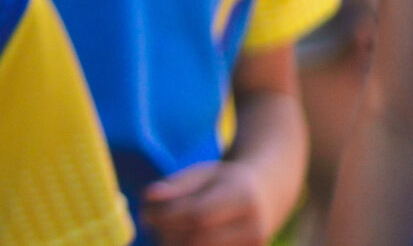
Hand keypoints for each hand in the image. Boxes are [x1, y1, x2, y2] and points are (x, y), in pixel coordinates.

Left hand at [141, 159, 275, 245]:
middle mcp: (254, 227)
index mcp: (243, 197)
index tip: (145, 213)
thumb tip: (149, 196)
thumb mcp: (203, 173)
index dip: (167, 217)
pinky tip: (178, 240)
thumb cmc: (226, 182)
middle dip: (167, 234)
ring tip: (162, 232)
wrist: (266, 198)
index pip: (198, 214)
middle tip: (150, 225)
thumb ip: (176, 185)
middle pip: (198, 240)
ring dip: (174, 245)